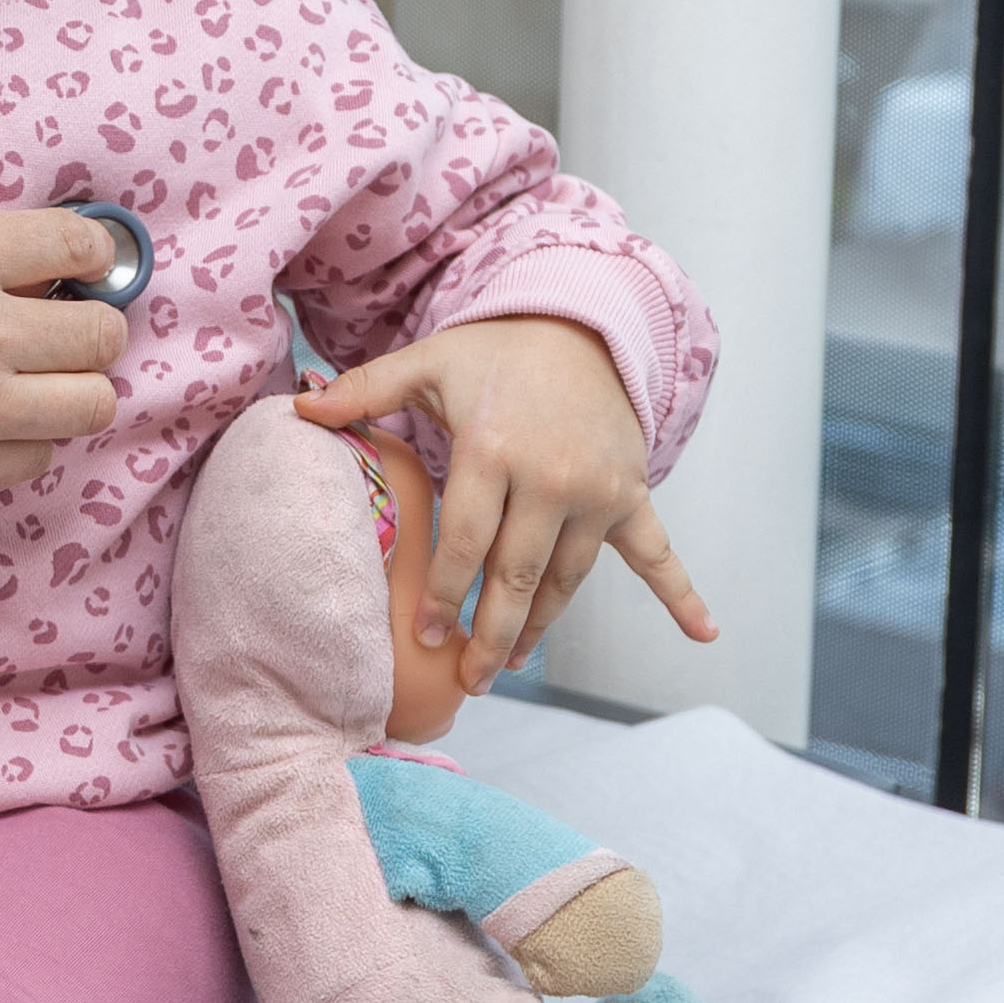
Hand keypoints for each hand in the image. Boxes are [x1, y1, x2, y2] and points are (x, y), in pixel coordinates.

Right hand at [0, 205, 136, 513]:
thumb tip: (30, 283)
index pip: (78, 245)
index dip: (89, 258)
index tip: (81, 271)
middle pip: (102, 335)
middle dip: (85, 330)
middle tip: (52, 335)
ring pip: (92, 404)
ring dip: (69, 391)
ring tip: (29, 387)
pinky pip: (36, 459)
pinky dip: (23, 443)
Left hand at [298, 318, 709, 697]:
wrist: (581, 322)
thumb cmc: (495, 352)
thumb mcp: (428, 362)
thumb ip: (366, 389)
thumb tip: (299, 412)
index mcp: (492, 450)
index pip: (465, 544)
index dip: (445, 597)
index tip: (426, 638)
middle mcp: (550, 476)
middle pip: (517, 576)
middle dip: (491, 634)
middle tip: (469, 680)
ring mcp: (598, 491)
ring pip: (568, 579)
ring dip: (542, 627)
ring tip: (509, 662)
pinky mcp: (631, 494)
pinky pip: (658, 552)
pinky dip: (683, 594)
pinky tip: (704, 633)